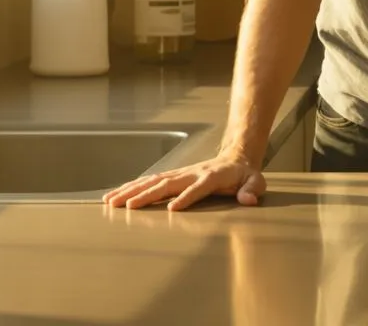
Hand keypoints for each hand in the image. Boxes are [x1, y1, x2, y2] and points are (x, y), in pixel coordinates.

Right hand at [102, 152, 264, 211]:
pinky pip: (149, 181)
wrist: (235, 157)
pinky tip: (116, 195)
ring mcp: (180, 173)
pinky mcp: (172, 176)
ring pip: (152, 181)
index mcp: (211, 176)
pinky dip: (131, 187)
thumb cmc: (244, 175)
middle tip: (127, 206)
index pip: (197, 187)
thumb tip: (248, 199)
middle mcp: (191, 173)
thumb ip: (252, 190)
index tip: (172, 209)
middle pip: (166, 183)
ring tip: (111, 201)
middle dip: (146, 194)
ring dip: (131, 190)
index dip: (187, 197)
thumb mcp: (255, 182)